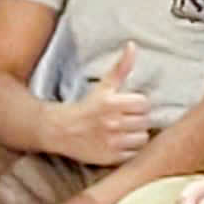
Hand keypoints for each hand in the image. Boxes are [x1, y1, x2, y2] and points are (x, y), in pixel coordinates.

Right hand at [38, 44, 151, 166]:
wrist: (58, 130)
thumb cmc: (86, 106)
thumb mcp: (104, 86)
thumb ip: (121, 67)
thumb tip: (132, 45)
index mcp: (111, 103)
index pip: (144, 104)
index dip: (138, 105)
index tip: (129, 107)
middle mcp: (111, 123)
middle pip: (145, 122)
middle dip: (137, 120)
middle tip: (125, 120)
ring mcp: (110, 142)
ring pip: (141, 138)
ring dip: (135, 136)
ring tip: (123, 132)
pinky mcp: (108, 158)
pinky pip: (133, 154)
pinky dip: (129, 150)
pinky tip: (118, 144)